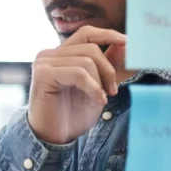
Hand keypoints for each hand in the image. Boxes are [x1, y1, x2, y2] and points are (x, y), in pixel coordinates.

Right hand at [28, 26, 126, 144]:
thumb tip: (124, 43)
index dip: (107, 35)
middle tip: (113, 90)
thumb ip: (108, 65)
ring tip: (101, 99)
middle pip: (90, 48)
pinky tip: (97, 101)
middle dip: (108, 69)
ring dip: (100, 82)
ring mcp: (44, 63)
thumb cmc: (73, 114)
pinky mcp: (43, 75)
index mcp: (61, 54)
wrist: (55, 137)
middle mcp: (49, 54)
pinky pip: (78, 73)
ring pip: (86, 60)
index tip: (127, 43)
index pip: (86, 34)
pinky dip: (92, 88)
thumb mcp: (98, 87)